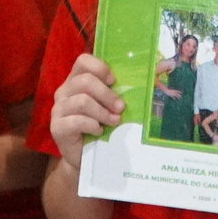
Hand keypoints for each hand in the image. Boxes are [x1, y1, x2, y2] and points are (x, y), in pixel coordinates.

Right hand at [48, 53, 122, 167]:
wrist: (84, 157)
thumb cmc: (100, 127)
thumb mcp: (110, 106)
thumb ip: (123, 89)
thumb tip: (160, 67)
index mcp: (75, 81)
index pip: (82, 61)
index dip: (100, 68)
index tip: (114, 81)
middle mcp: (64, 92)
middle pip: (84, 81)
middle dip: (107, 95)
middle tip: (120, 108)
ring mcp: (58, 109)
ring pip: (82, 101)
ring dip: (103, 112)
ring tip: (114, 121)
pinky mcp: (57, 127)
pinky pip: (76, 121)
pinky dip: (92, 125)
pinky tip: (99, 131)